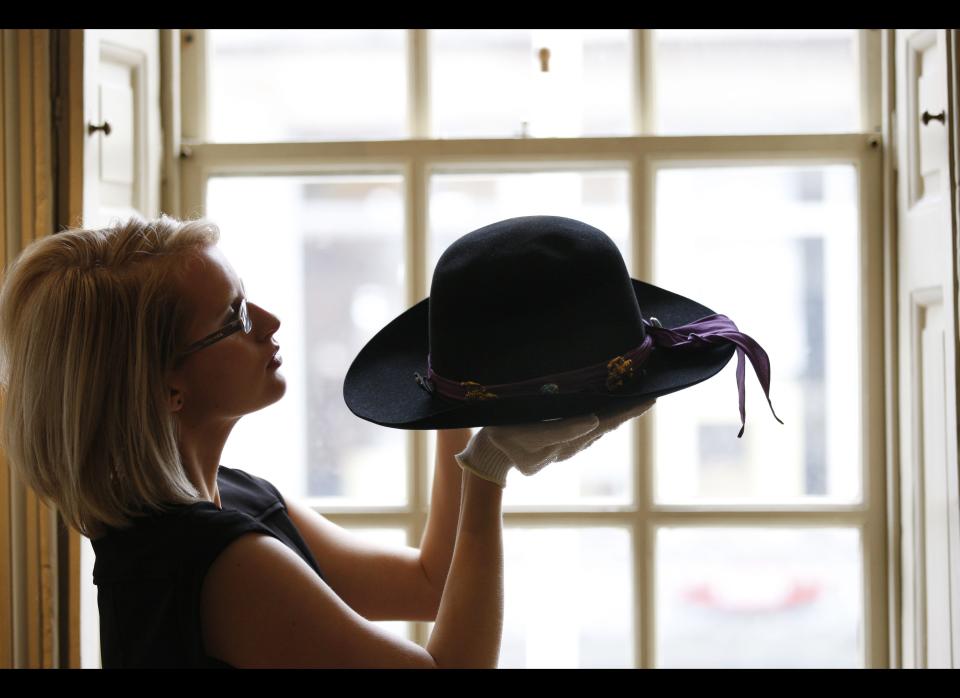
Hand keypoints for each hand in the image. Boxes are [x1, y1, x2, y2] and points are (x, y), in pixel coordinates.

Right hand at [454, 398, 656, 487]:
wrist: (490, 454)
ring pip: (597, 430)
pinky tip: (614, 411)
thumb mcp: (528, 435)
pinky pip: (586, 432)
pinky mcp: (560, 445)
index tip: (648, 400)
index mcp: (565, 440)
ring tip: (638, 401)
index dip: (625, 411)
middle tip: (650, 397)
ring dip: (617, 416)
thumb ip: (561, 430)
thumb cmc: (505, 437)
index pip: (600, 423)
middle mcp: (570, 445)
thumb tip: (592, 420)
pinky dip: (603, 420)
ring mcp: (565, 447)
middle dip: (626, 412)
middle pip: (603, 426)